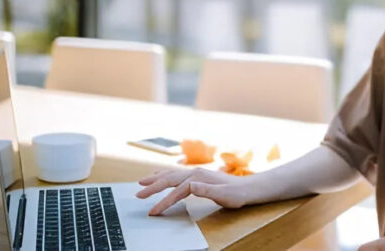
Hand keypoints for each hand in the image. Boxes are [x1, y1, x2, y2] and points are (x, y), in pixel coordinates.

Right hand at [136, 166, 250, 214]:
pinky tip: (159, 176)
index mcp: (198, 178)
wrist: (247, 188)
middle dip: (152, 187)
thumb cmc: (236, 194)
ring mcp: (195, 173)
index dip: (164, 201)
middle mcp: (194, 172)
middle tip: (138, 196)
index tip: (154, 211)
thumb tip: (190, 185)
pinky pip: (176, 174)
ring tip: (141, 183)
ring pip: (170, 174)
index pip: (176, 190)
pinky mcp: (196, 175)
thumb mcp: (223, 195)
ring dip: (155, 179)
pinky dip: (164, 175)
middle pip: (169, 179)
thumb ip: (206, 190)